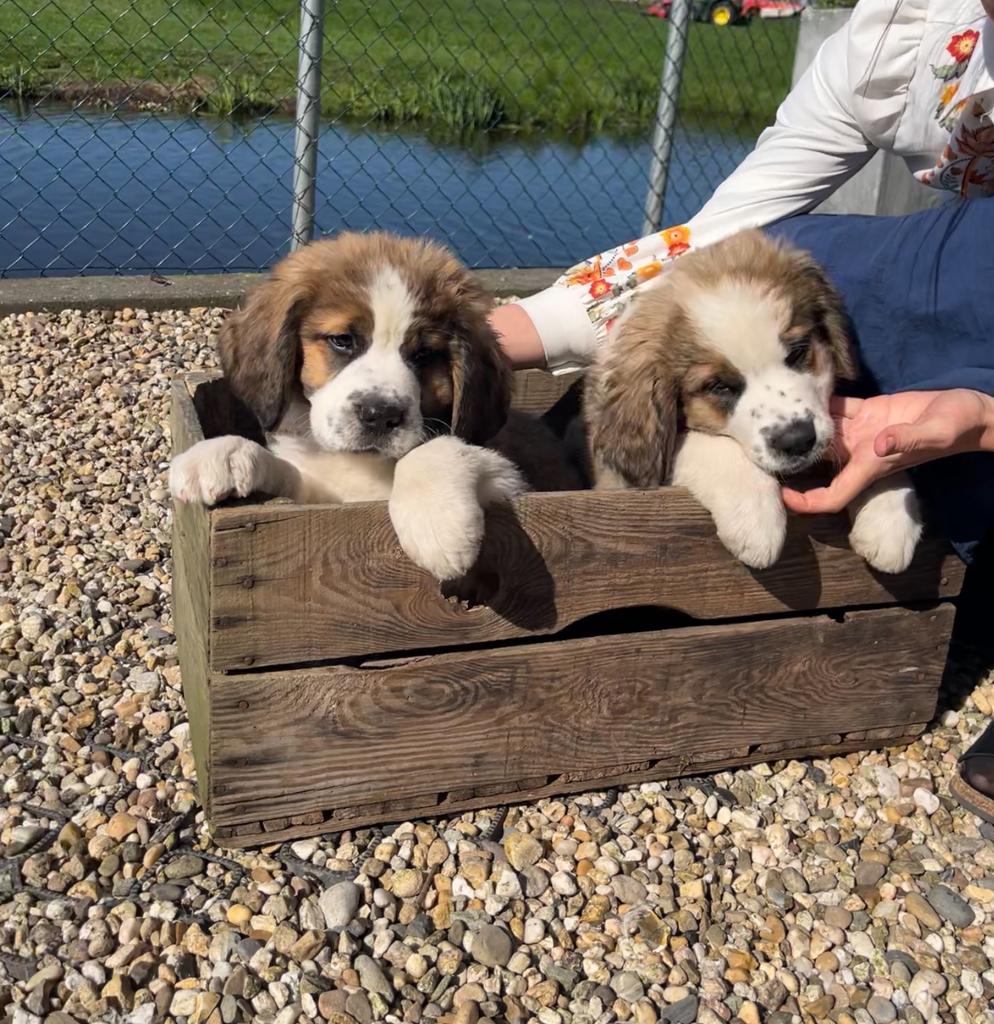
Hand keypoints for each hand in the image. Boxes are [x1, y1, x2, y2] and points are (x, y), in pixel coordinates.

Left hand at [783, 389, 993, 514]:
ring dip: (800, 434)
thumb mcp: (938, 430)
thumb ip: (910, 438)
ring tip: (769, 423)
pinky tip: (802, 393)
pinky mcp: (870, 413)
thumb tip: (880, 443)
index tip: (782, 497)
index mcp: (872, 464)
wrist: (970, 411)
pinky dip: (822, 405)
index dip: (806, 502)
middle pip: (818, 469)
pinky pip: (838, 411)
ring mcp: (864, 433)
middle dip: (791, 466)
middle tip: (758, 455)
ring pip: (823, 438)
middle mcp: (861, 452)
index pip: (833, 496)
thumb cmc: (957, 425)